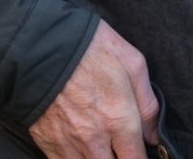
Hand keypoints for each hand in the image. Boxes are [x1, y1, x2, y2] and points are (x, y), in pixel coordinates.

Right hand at [28, 20, 159, 158]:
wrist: (40, 45)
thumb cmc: (90, 48)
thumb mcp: (132, 63)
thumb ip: (148, 104)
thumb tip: (153, 135)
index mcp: (119, 118)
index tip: (143, 153)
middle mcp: (94, 138)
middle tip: (122, 148)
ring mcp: (68, 143)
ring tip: (103, 147)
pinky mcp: (47, 143)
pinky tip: (82, 148)